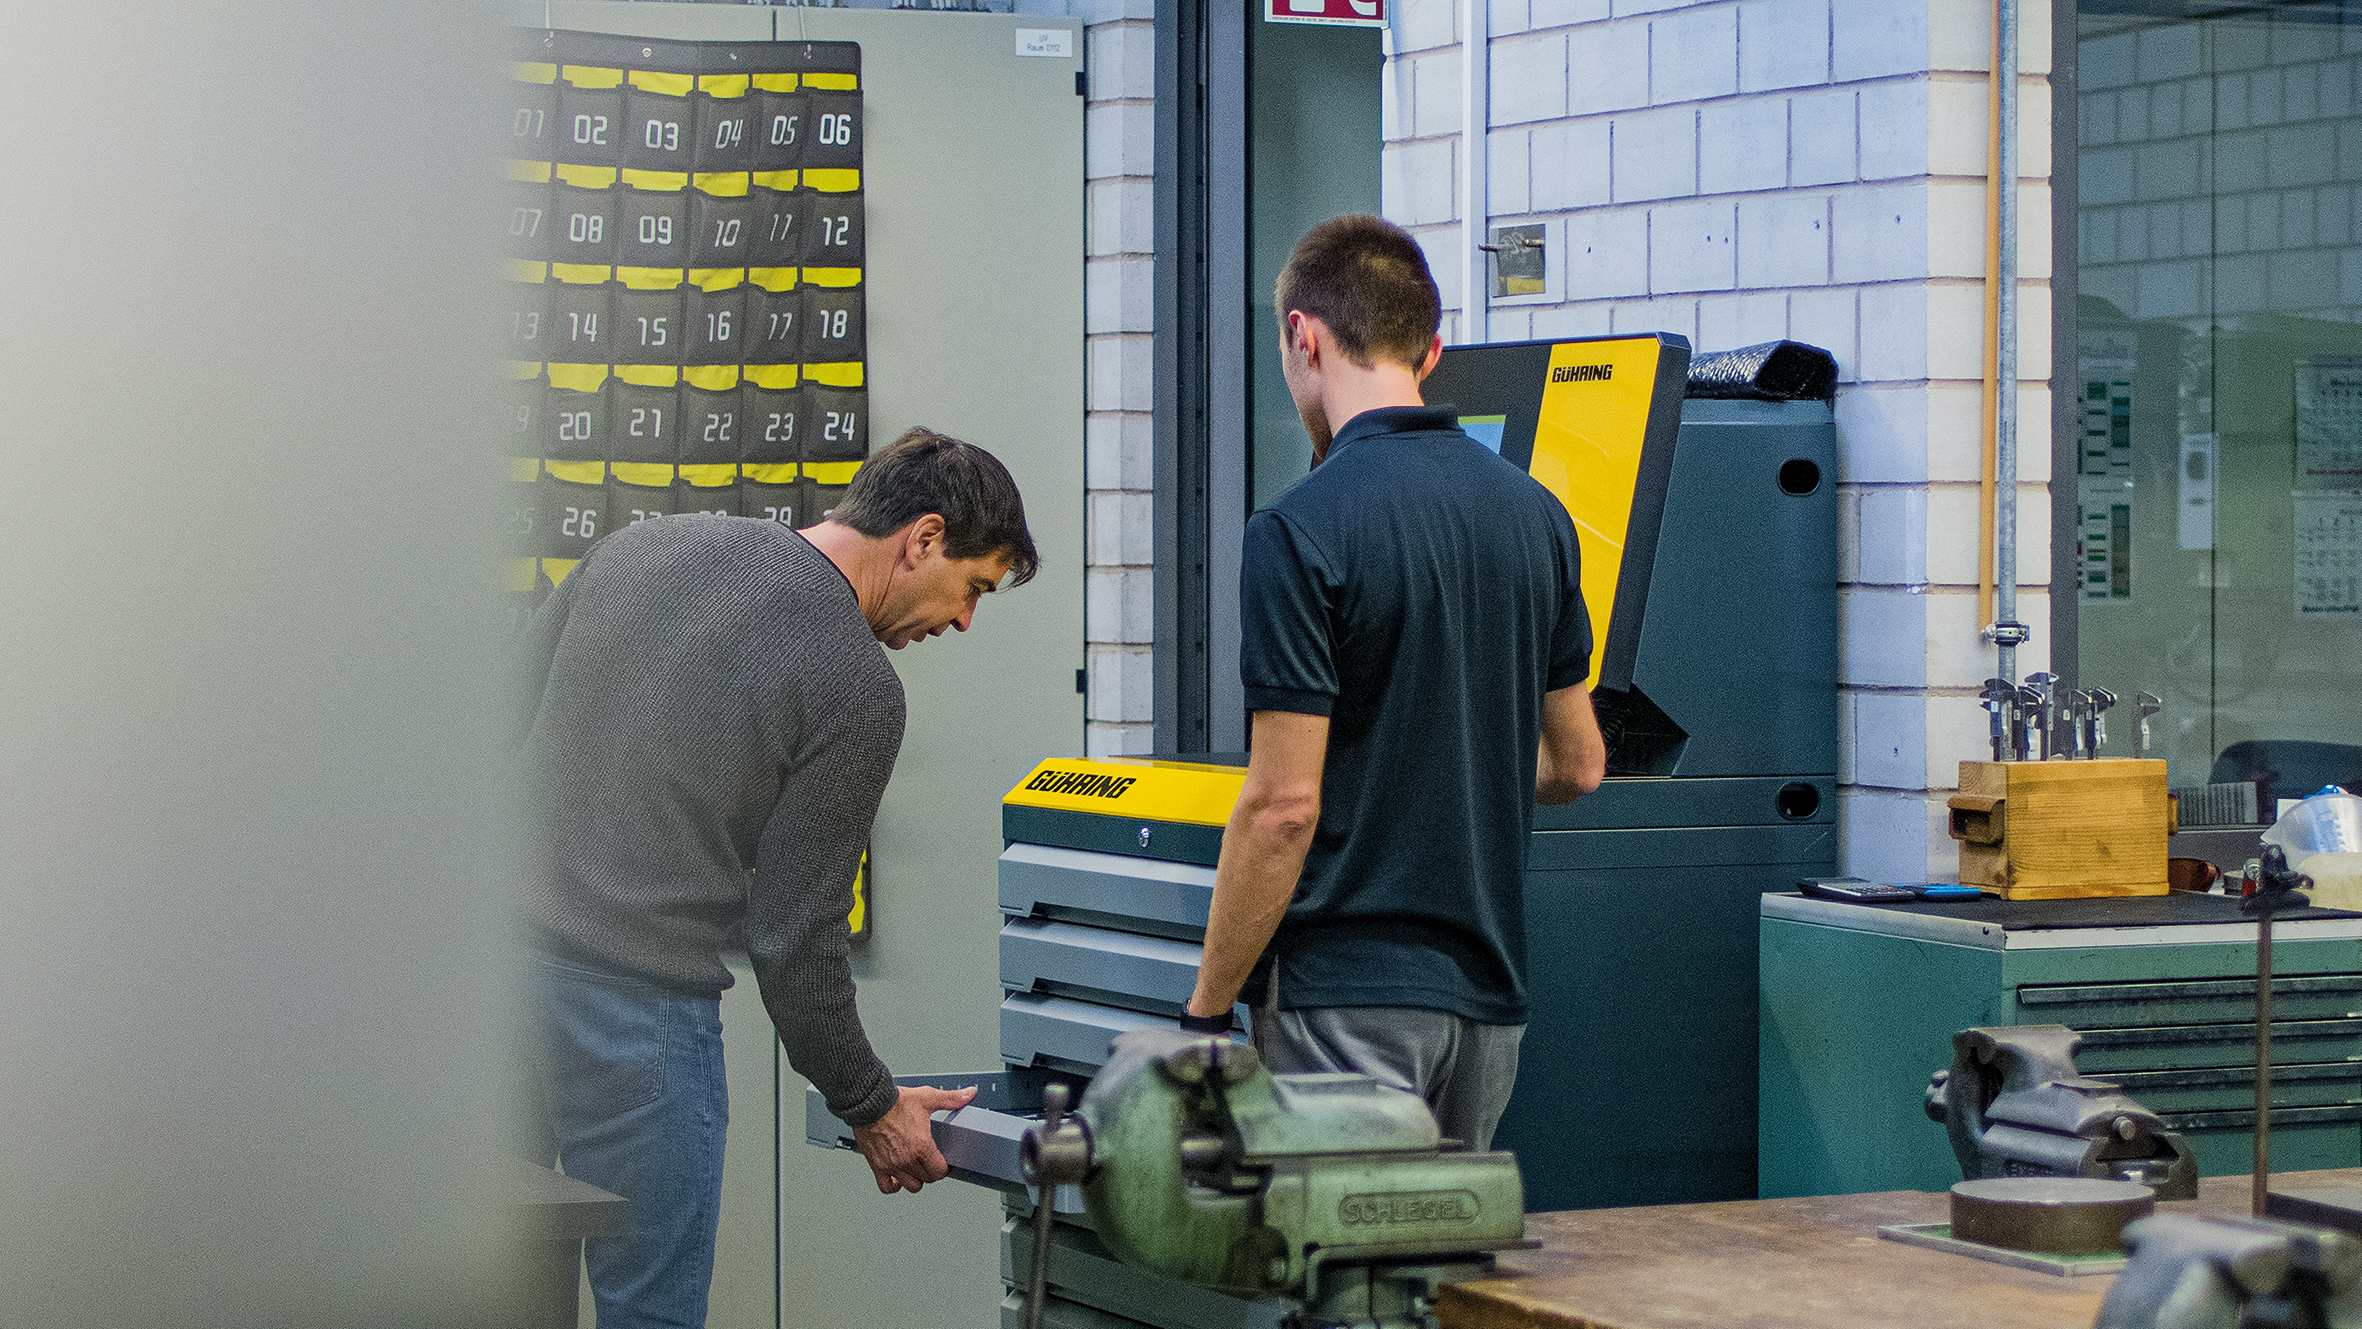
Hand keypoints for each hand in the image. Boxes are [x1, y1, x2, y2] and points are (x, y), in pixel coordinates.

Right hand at [849, 1083, 975, 1194]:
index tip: (942, 1162)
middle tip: (929, 1163)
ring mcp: (891, 1165)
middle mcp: (907, 1159)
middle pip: (927, 1179)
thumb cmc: (895, 1101)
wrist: (868, 1102)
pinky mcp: (877, 1165)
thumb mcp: (928, 1097)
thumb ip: (951, 1098)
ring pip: (910, 1186)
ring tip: (915, 1169)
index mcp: (922, 1146)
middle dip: (931, 1172)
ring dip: (915, 1180)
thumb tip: (970, 1093)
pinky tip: (897, 1177)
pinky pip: (887, 1187)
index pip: (939, 1171)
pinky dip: (893, 1186)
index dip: (943, 1168)